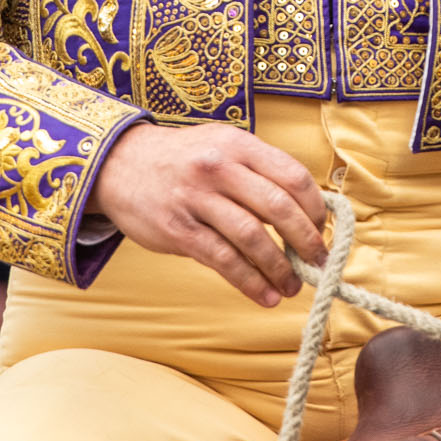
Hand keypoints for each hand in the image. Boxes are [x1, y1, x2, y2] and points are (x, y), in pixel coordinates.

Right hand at [89, 121, 328, 307]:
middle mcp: (219, 168)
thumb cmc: (184, 159)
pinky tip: (266, 295)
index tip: (322, 228)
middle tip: (320, 263)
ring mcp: (196, 199)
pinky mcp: (178, 230)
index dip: (314, 207)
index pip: (292, 176)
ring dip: (280, 268)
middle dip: (306, 241)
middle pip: (277, 207)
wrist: (118, 164)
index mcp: (238, 144)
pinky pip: (223, 260)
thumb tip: (305, 212)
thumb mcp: (223, 146)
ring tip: (294, 287)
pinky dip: (249, 282)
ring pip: (251, 238)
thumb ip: (260, 170)